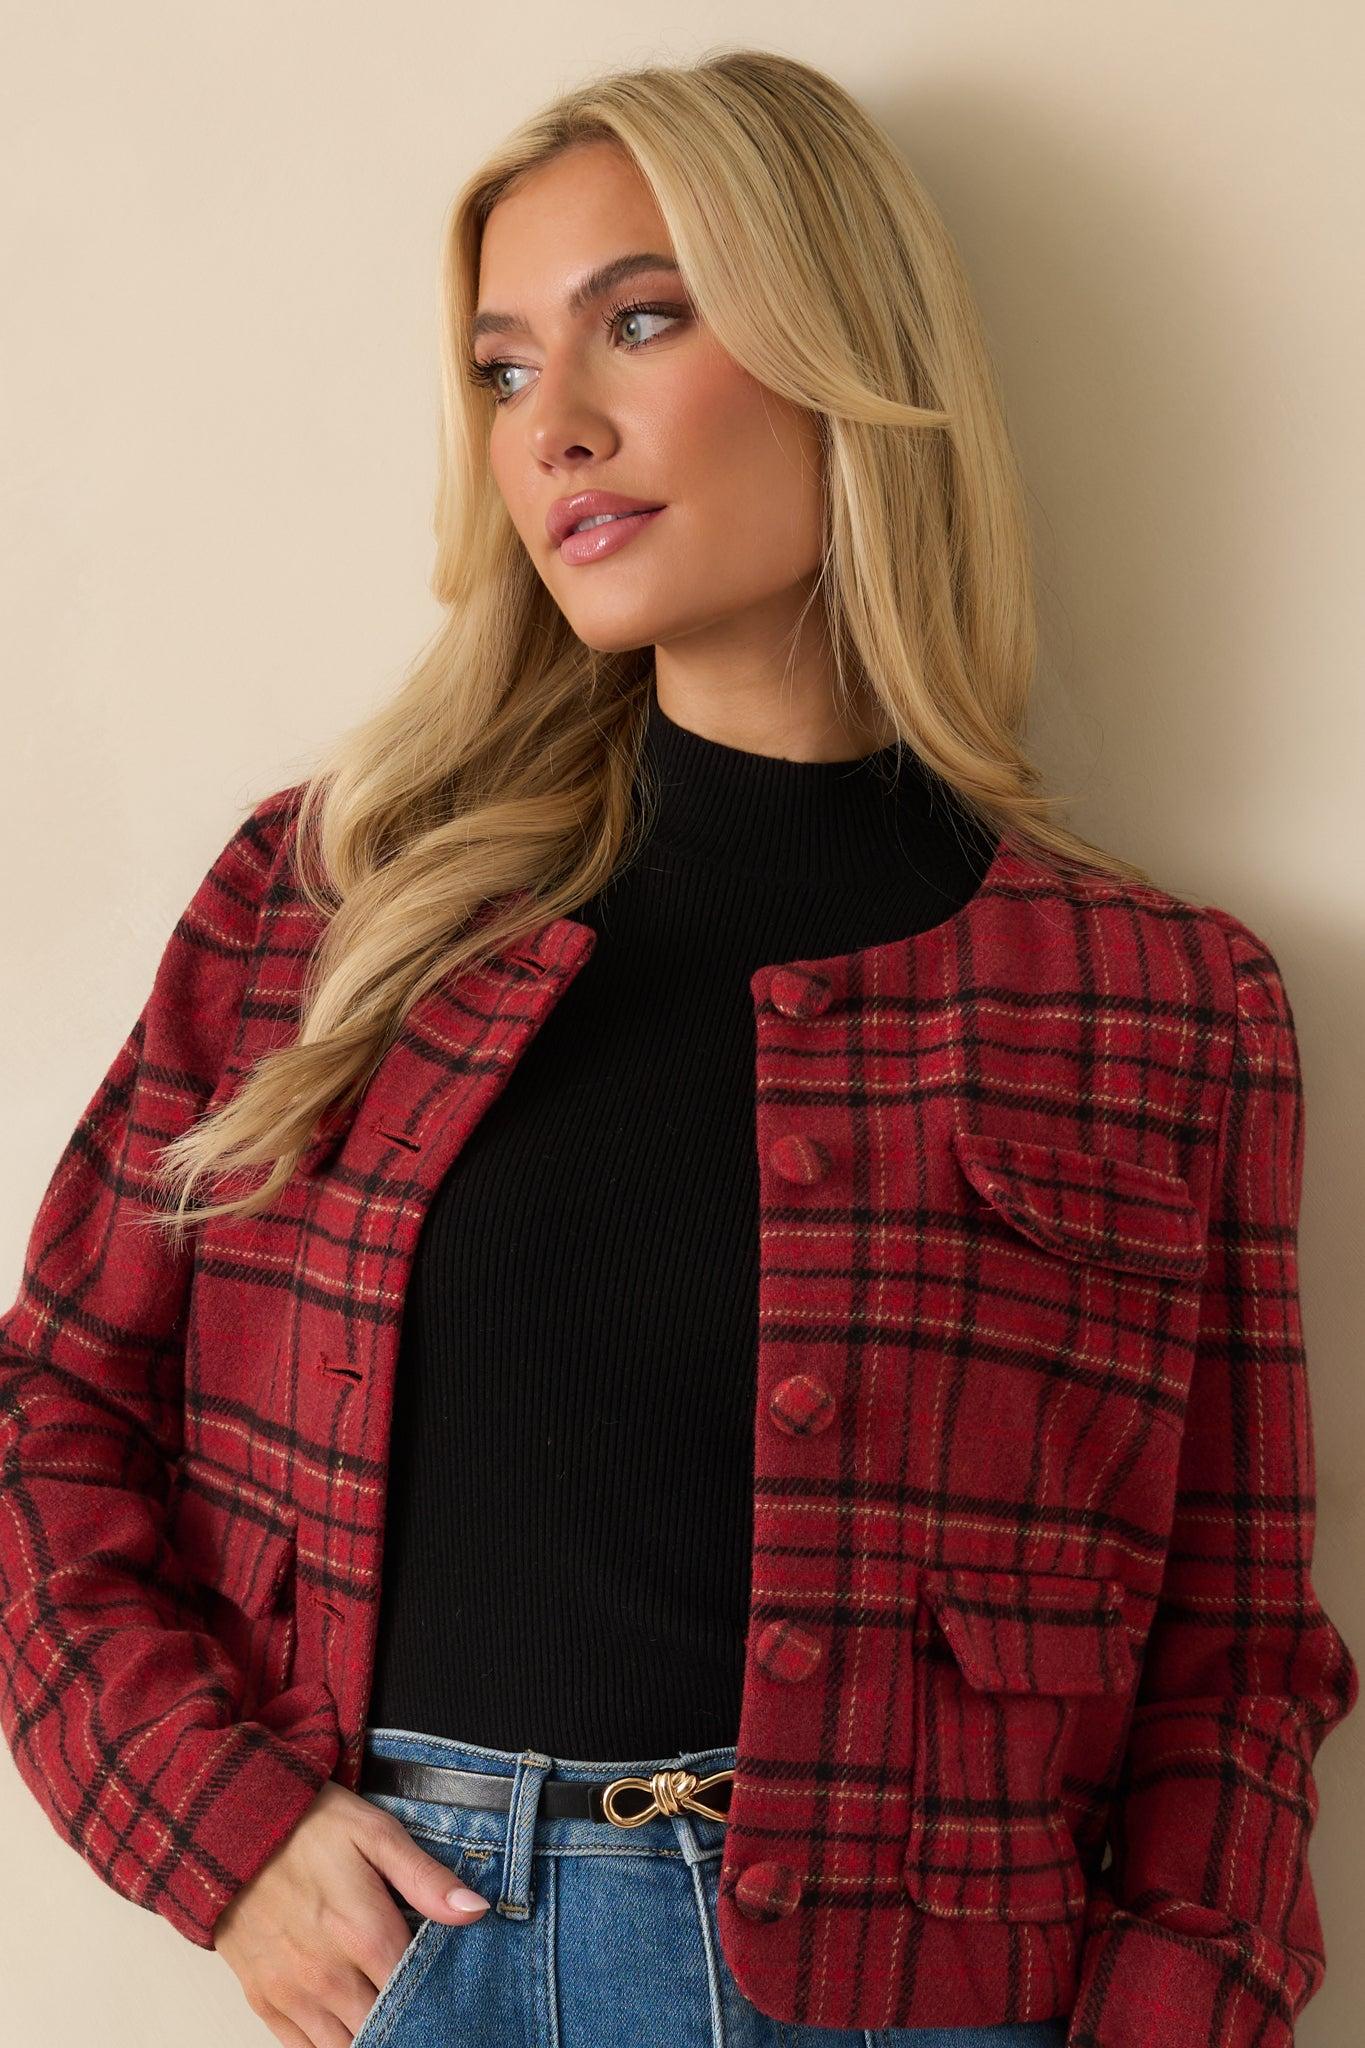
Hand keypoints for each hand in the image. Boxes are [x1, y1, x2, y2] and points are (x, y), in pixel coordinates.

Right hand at [212, 1778, 489, 2045]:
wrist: (227, 1826)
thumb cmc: (308, 1825)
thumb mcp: (375, 1833)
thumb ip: (426, 1878)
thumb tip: (476, 1910)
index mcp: (364, 1934)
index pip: (418, 1994)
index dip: (441, 1996)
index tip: (454, 1992)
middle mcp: (328, 1977)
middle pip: (384, 2030)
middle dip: (408, 2023)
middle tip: (423, 2008)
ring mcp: (292, 1994)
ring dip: (370, 2036)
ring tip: (387, 2015)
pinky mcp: (263, 2001)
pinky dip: (331, 2046)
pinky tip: (348, 2025)